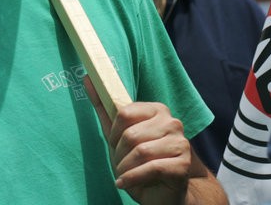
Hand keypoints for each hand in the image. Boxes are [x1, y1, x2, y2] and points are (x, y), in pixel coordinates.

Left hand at [85, 77, 190, 204]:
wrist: (161, 192)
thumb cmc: (138, 162)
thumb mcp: (117, 135)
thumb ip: (104, 108)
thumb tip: (86, 78)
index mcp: (157, 110)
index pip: (124, 113)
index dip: (114, 133)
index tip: (115, 145)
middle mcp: (172, 123)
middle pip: (131, 134)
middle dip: (119, 154)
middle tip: (121, 164)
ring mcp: (180, 143)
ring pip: (141, 152)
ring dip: (125, 167)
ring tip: (125, 174)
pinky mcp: (183, 164)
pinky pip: (151, 168)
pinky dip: (132, 178)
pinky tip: (125, 183)